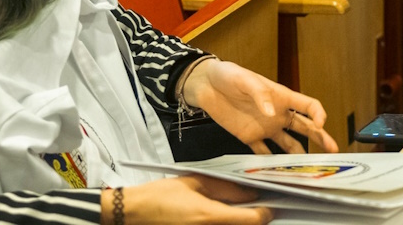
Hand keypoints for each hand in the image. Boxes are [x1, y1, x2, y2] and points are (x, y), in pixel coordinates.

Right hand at [108, 176, 270, 224]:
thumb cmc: (159, 197)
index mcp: (209, 216)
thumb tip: (249, 192)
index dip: (266, 212)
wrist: (133, 214)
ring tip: (237, 209)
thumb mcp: (194, 182)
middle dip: (254, 218)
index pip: (253, 220)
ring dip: (239, 221)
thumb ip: (225, 188)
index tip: (269, 204)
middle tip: (255, 205)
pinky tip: (220, 216)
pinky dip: (226, 224)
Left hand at [180, 59, 337, 154]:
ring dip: (299, 154)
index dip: (317, 113)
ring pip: (289, 143)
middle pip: (305, 127)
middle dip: (320, 137)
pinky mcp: (250, 136)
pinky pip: (264, 152)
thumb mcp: (244, 79)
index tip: (320, 123)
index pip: (308, 105)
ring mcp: (265, 126)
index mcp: (281, 96)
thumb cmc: (228, 75)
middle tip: (332, 149)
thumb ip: (259, 94)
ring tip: (308, 167)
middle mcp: (277, 113)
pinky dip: (272, 162)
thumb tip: (270, 111)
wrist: (206, 86)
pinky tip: (279, 172)